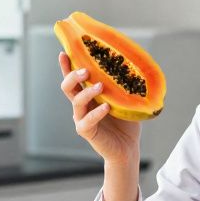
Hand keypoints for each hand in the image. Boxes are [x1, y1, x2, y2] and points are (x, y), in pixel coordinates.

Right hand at [58, 52, 140, 166]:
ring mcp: (82, 118)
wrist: (127, 147)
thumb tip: (134, 63)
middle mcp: (81, 105)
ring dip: (87, 92)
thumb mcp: (125, 99)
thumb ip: (123, 85)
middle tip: (86, 71)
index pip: (74, 78)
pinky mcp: (87, 131)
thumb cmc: (125, 122)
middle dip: (73, 76)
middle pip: (67, 87)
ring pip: (76, 102)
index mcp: (88, 95)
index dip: (67, 66)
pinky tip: (106, 107)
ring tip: (100, 86)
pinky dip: (96, 113)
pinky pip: (87, 120)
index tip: (64, 52)